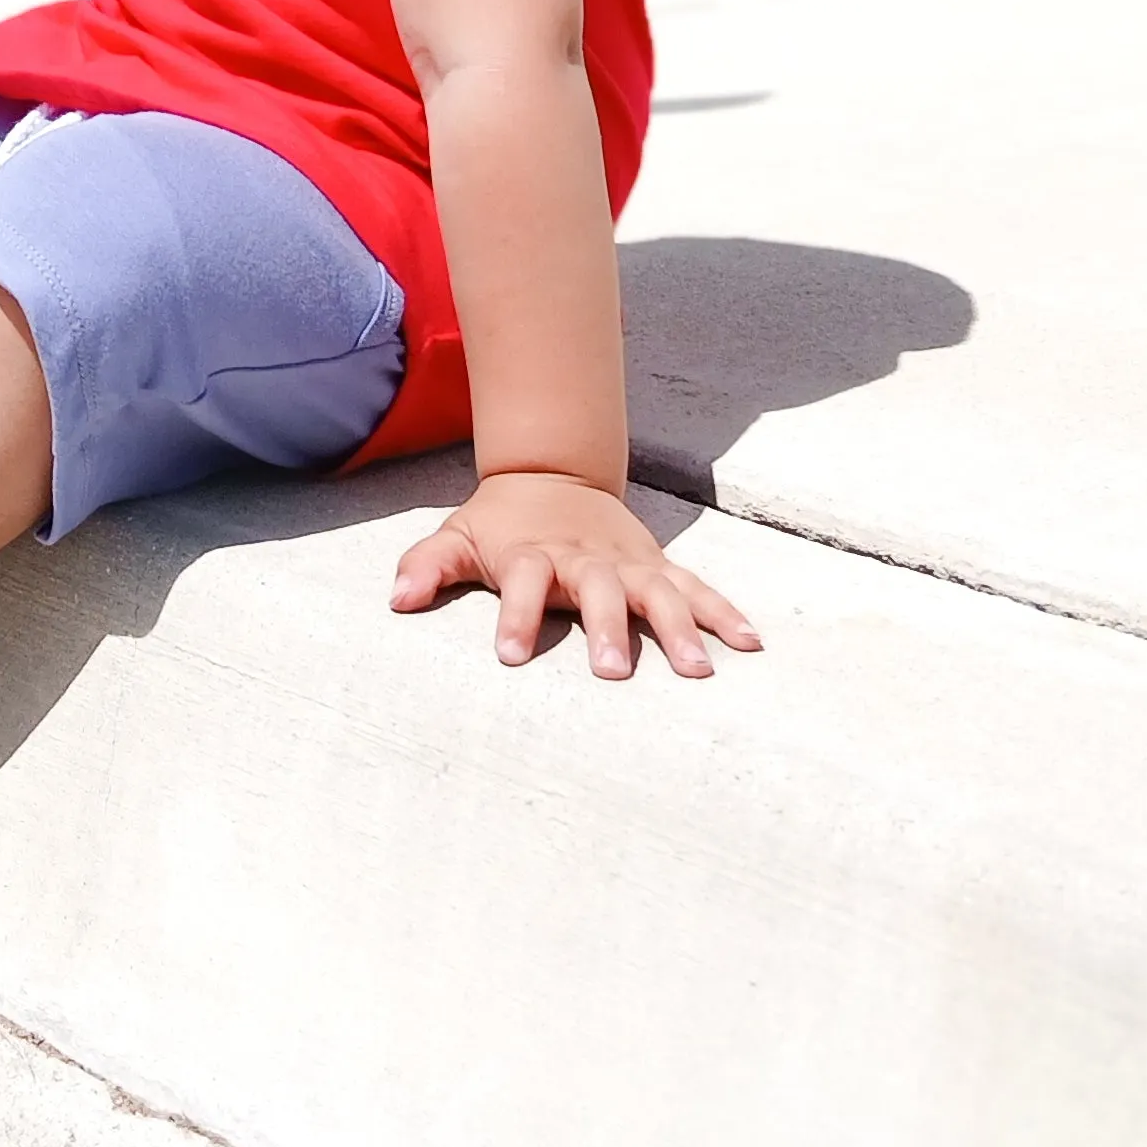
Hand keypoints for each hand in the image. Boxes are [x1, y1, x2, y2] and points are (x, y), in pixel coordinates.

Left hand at [390, 469, 759, 680]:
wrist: (552, 473)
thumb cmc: (501, 522)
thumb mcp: (458, 535)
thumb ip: (427, 566)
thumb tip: (396, 600)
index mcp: (534, 553)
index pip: (525, 583)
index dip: (519, 617)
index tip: (512, 655)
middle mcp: (585, 558)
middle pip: (600, 591)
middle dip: (607, 628)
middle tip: (613, 672)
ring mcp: (627, 562)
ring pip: (657, 592)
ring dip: (679, 628)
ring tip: (699, 670)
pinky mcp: (657, 566)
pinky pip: (696, 589)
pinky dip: (724, 612)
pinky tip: (750, 643)